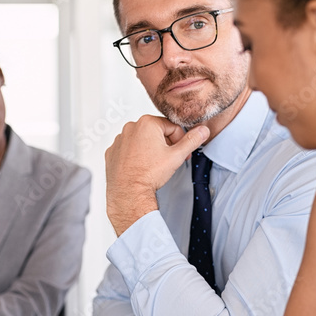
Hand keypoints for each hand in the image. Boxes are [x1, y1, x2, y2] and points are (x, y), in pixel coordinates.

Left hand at [105, 116, 208, 234]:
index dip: (180, 141)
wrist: (129, 193)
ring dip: (150, 149)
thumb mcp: (176, 156)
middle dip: (165, 145)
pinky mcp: (112, 151)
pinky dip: (135, 155)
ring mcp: (119, 139)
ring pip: (142, 140)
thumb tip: (203, 130)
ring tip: (153, 165)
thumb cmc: (149, 174)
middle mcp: (130, 127)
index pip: (172, 127)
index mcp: (147, 123)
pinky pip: (128, 149)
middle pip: (156, 132)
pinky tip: (140, 166)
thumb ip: (191, 141)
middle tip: (168, 160)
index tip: (181, 153)